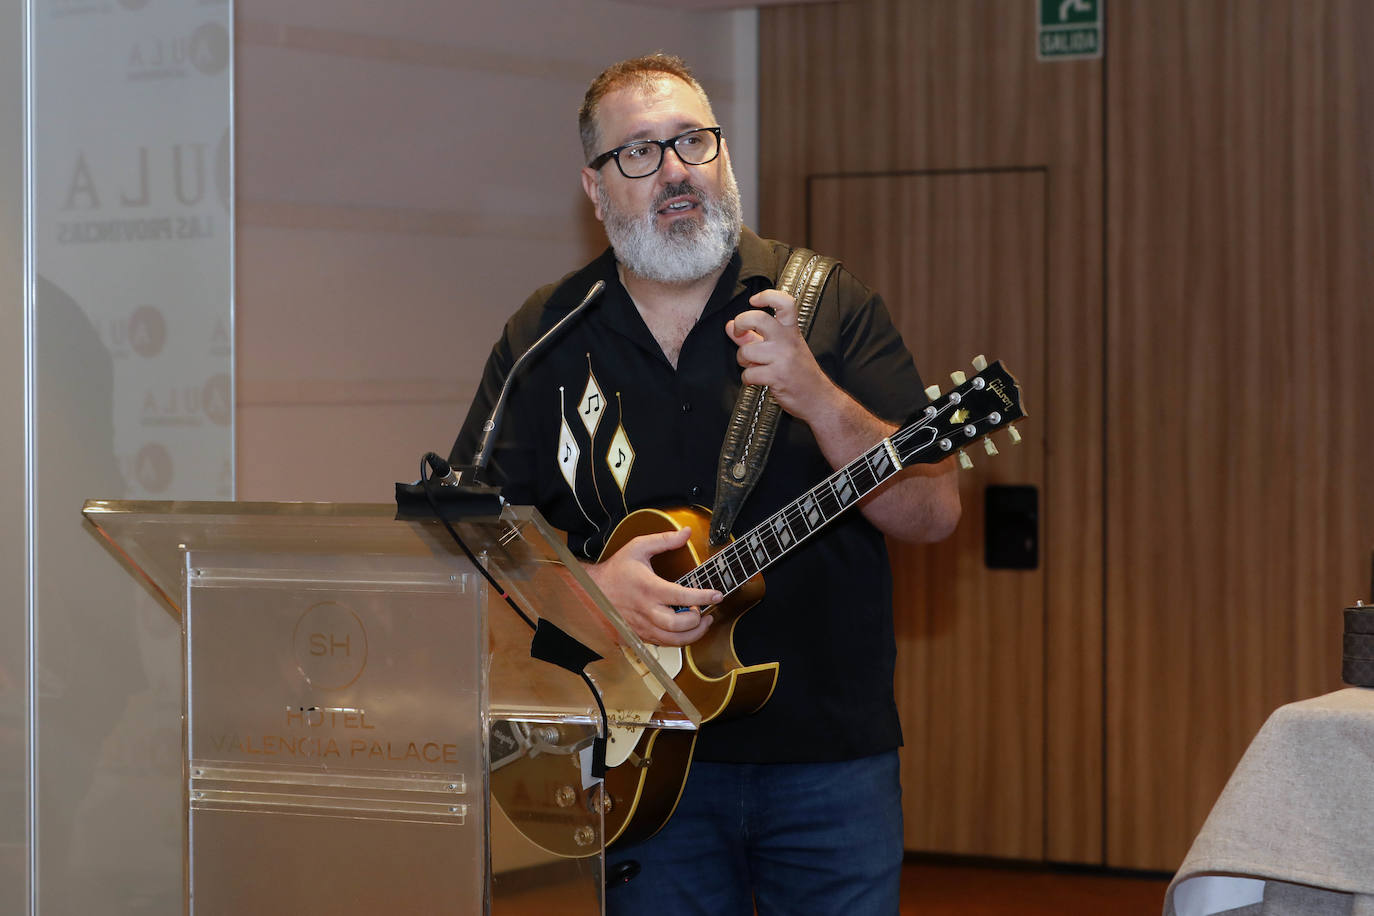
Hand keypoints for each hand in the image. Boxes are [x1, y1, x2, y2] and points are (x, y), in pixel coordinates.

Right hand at [584, 526, 721, 646]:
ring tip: (701, 622)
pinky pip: (664, 644)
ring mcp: (643, 626)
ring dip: (693, 634)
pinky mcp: (640, 636)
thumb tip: (685, 532)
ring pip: (674, 641)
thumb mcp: (638, 547)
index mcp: (649, 588)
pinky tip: (685, 629)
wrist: (592, 591)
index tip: (717, 595)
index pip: (682, 596)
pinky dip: (679, 640)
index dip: (704, 597)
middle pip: (679, 625)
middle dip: (698, 620)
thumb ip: (664, 540)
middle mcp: (646, 611)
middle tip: (705, 610)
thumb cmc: (616, 570)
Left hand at [726, 289, 837, 421]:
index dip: (767, 296)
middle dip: (741, 323)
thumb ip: (753, 336)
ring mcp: (782, 358)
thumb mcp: (780, 349)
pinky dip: (748, 379)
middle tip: (739, 330)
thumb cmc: (800, 373)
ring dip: (743, 361)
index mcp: (791, 331)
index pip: (784, 303)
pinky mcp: (777, 376)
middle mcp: (787, 341)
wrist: (818, 398)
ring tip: (752, 365)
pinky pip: (748, 374)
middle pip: (758, 318)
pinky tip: (756, 380)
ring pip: (746, 351)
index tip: (754, 300)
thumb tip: (730, 326)